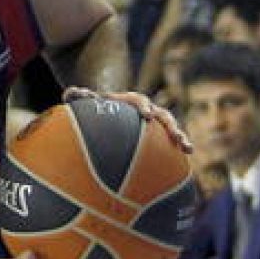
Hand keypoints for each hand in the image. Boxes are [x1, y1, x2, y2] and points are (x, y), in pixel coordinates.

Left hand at [65, 87, 192, 153]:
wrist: (109, 110)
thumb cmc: (96, 108)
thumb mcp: (85, 101)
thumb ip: (77, 96)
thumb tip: (71, 93)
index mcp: (129, 101)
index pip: (138, 101)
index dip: (143, 107)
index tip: (146, 115)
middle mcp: (147, 110)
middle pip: (162, 114)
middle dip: (170, 126)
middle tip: (176, 137)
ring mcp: (154, 123)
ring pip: (170, 128)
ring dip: (179, 137)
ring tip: (188, 149)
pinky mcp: (156, 136)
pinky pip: (167, 143)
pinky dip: (175, 152)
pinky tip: (183, 165)